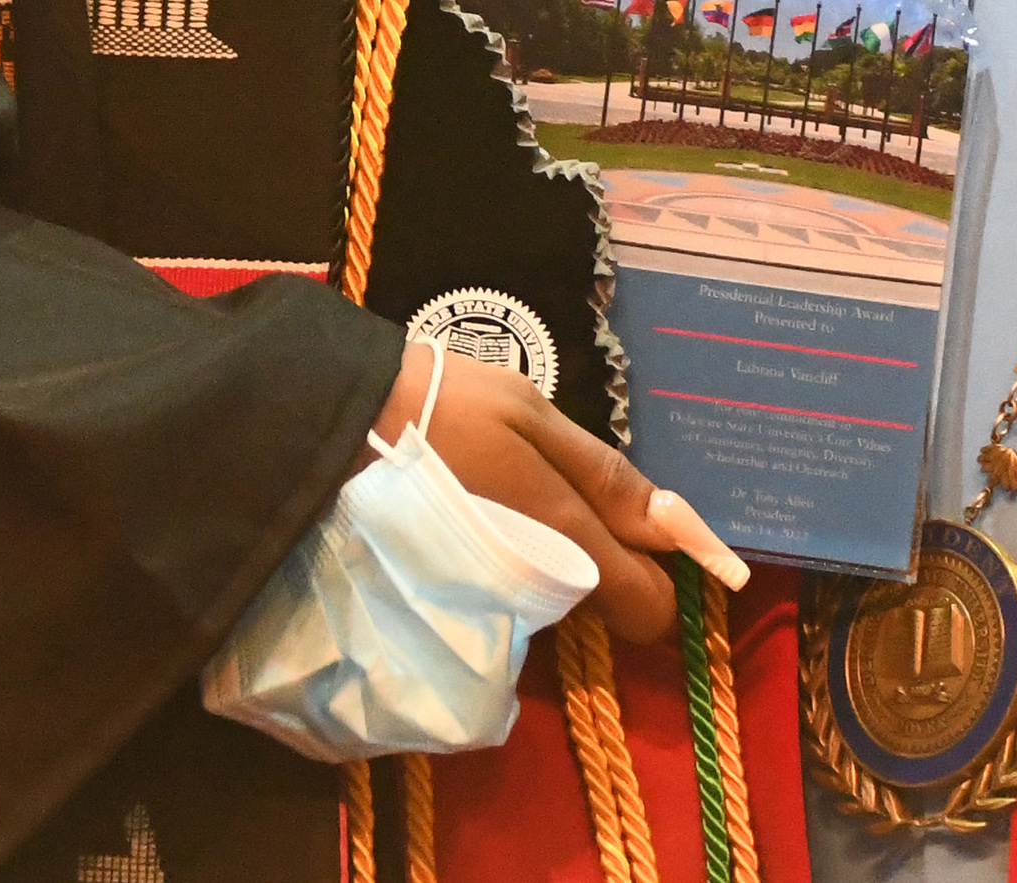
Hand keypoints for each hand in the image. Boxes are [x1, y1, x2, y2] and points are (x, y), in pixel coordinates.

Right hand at [359, 345, 749, 644]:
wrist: (341, 425)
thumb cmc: (447, 407)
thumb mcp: (533, 416)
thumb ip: (604, 475)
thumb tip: (675, 528)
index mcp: (564, 538)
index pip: (647, 609)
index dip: (664, 575)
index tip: (652, 535)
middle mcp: (535, 589)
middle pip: (603, 601)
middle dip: (609, 559)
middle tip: (569, 489)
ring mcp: (494, 602)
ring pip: (559, 596)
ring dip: (560, 558)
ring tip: (519, 491)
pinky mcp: (457, 599)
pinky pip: (513, 596)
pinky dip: (518, 564)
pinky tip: (489, 514)